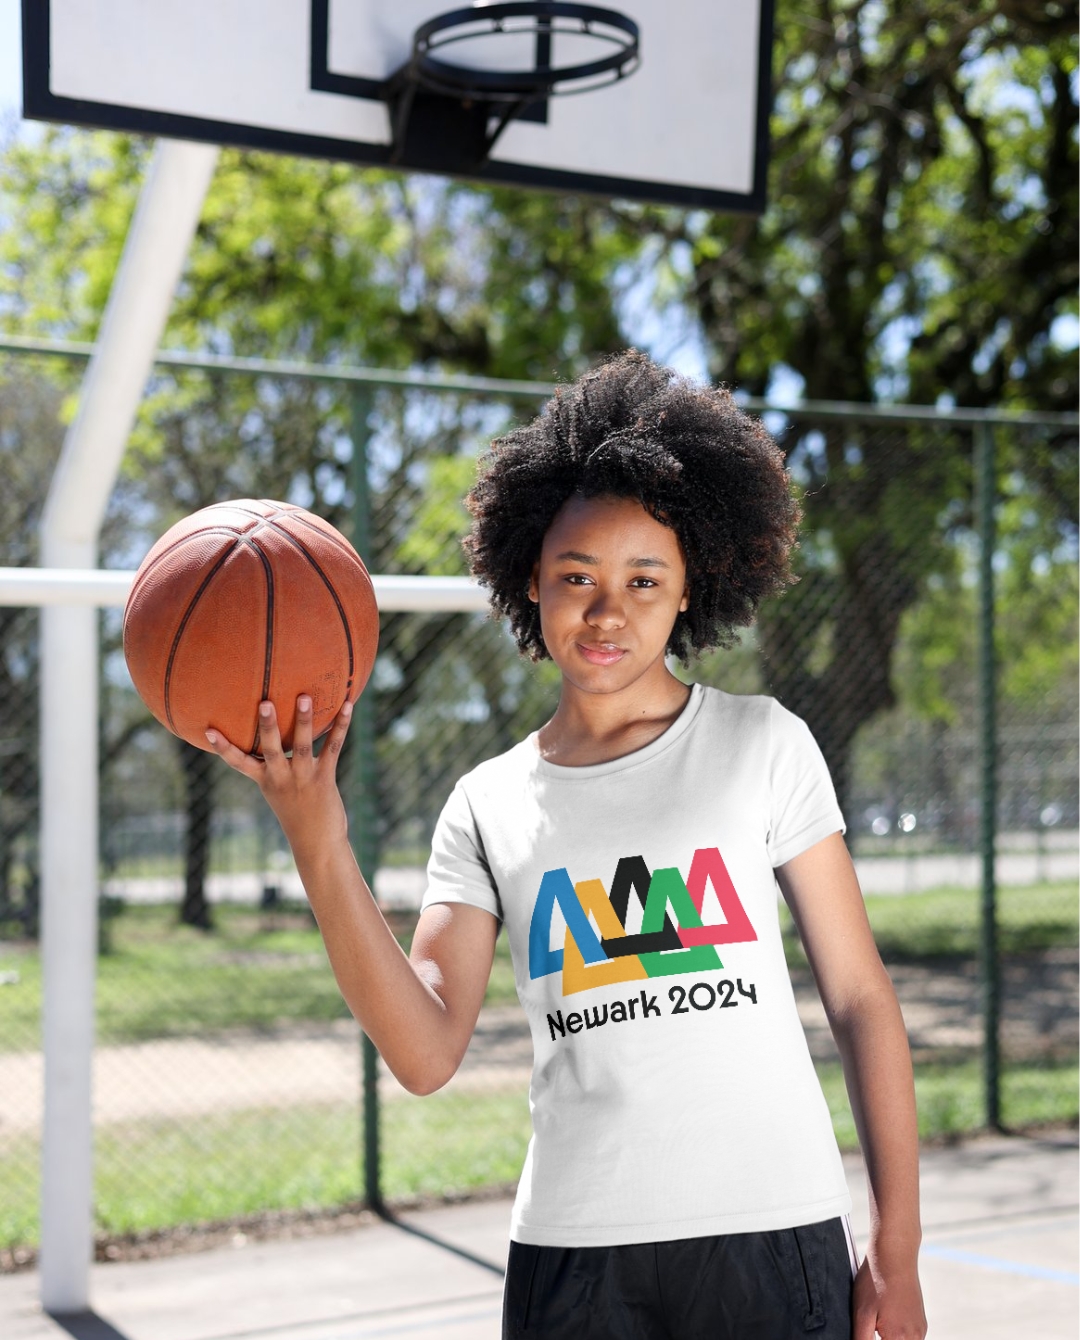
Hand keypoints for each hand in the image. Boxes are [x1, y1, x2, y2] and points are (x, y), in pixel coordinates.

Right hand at [205, 695, 352, 854]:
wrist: (317, 843)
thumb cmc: (297, 814)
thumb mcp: (279, 792)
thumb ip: (276, 768)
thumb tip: (277, 737)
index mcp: (266, 780)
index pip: (239, 762)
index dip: (223, 748)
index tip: (208, 730)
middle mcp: (281, 778)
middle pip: (271, 748)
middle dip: (267, 726)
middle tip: (264, 702)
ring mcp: (303, 777)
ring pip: (301, 746)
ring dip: (304, 720)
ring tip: (305, 697)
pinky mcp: (325, 778)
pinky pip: (333, 748)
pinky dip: (341, 726)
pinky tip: (348, 705)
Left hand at [852, 1249, 926, 1339]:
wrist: (895, 1255)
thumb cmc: (876, 1280)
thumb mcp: (860, 1313)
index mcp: (898, 1339)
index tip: (868, 1330)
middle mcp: (914, 1338)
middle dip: (879, 1337)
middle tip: (872, 1323)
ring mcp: (920, 1331)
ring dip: (888, 1337)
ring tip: (878, 1318)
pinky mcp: (921, 1323)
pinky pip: (908, 1338)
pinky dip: (896, 1334)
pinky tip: (886, 1316)